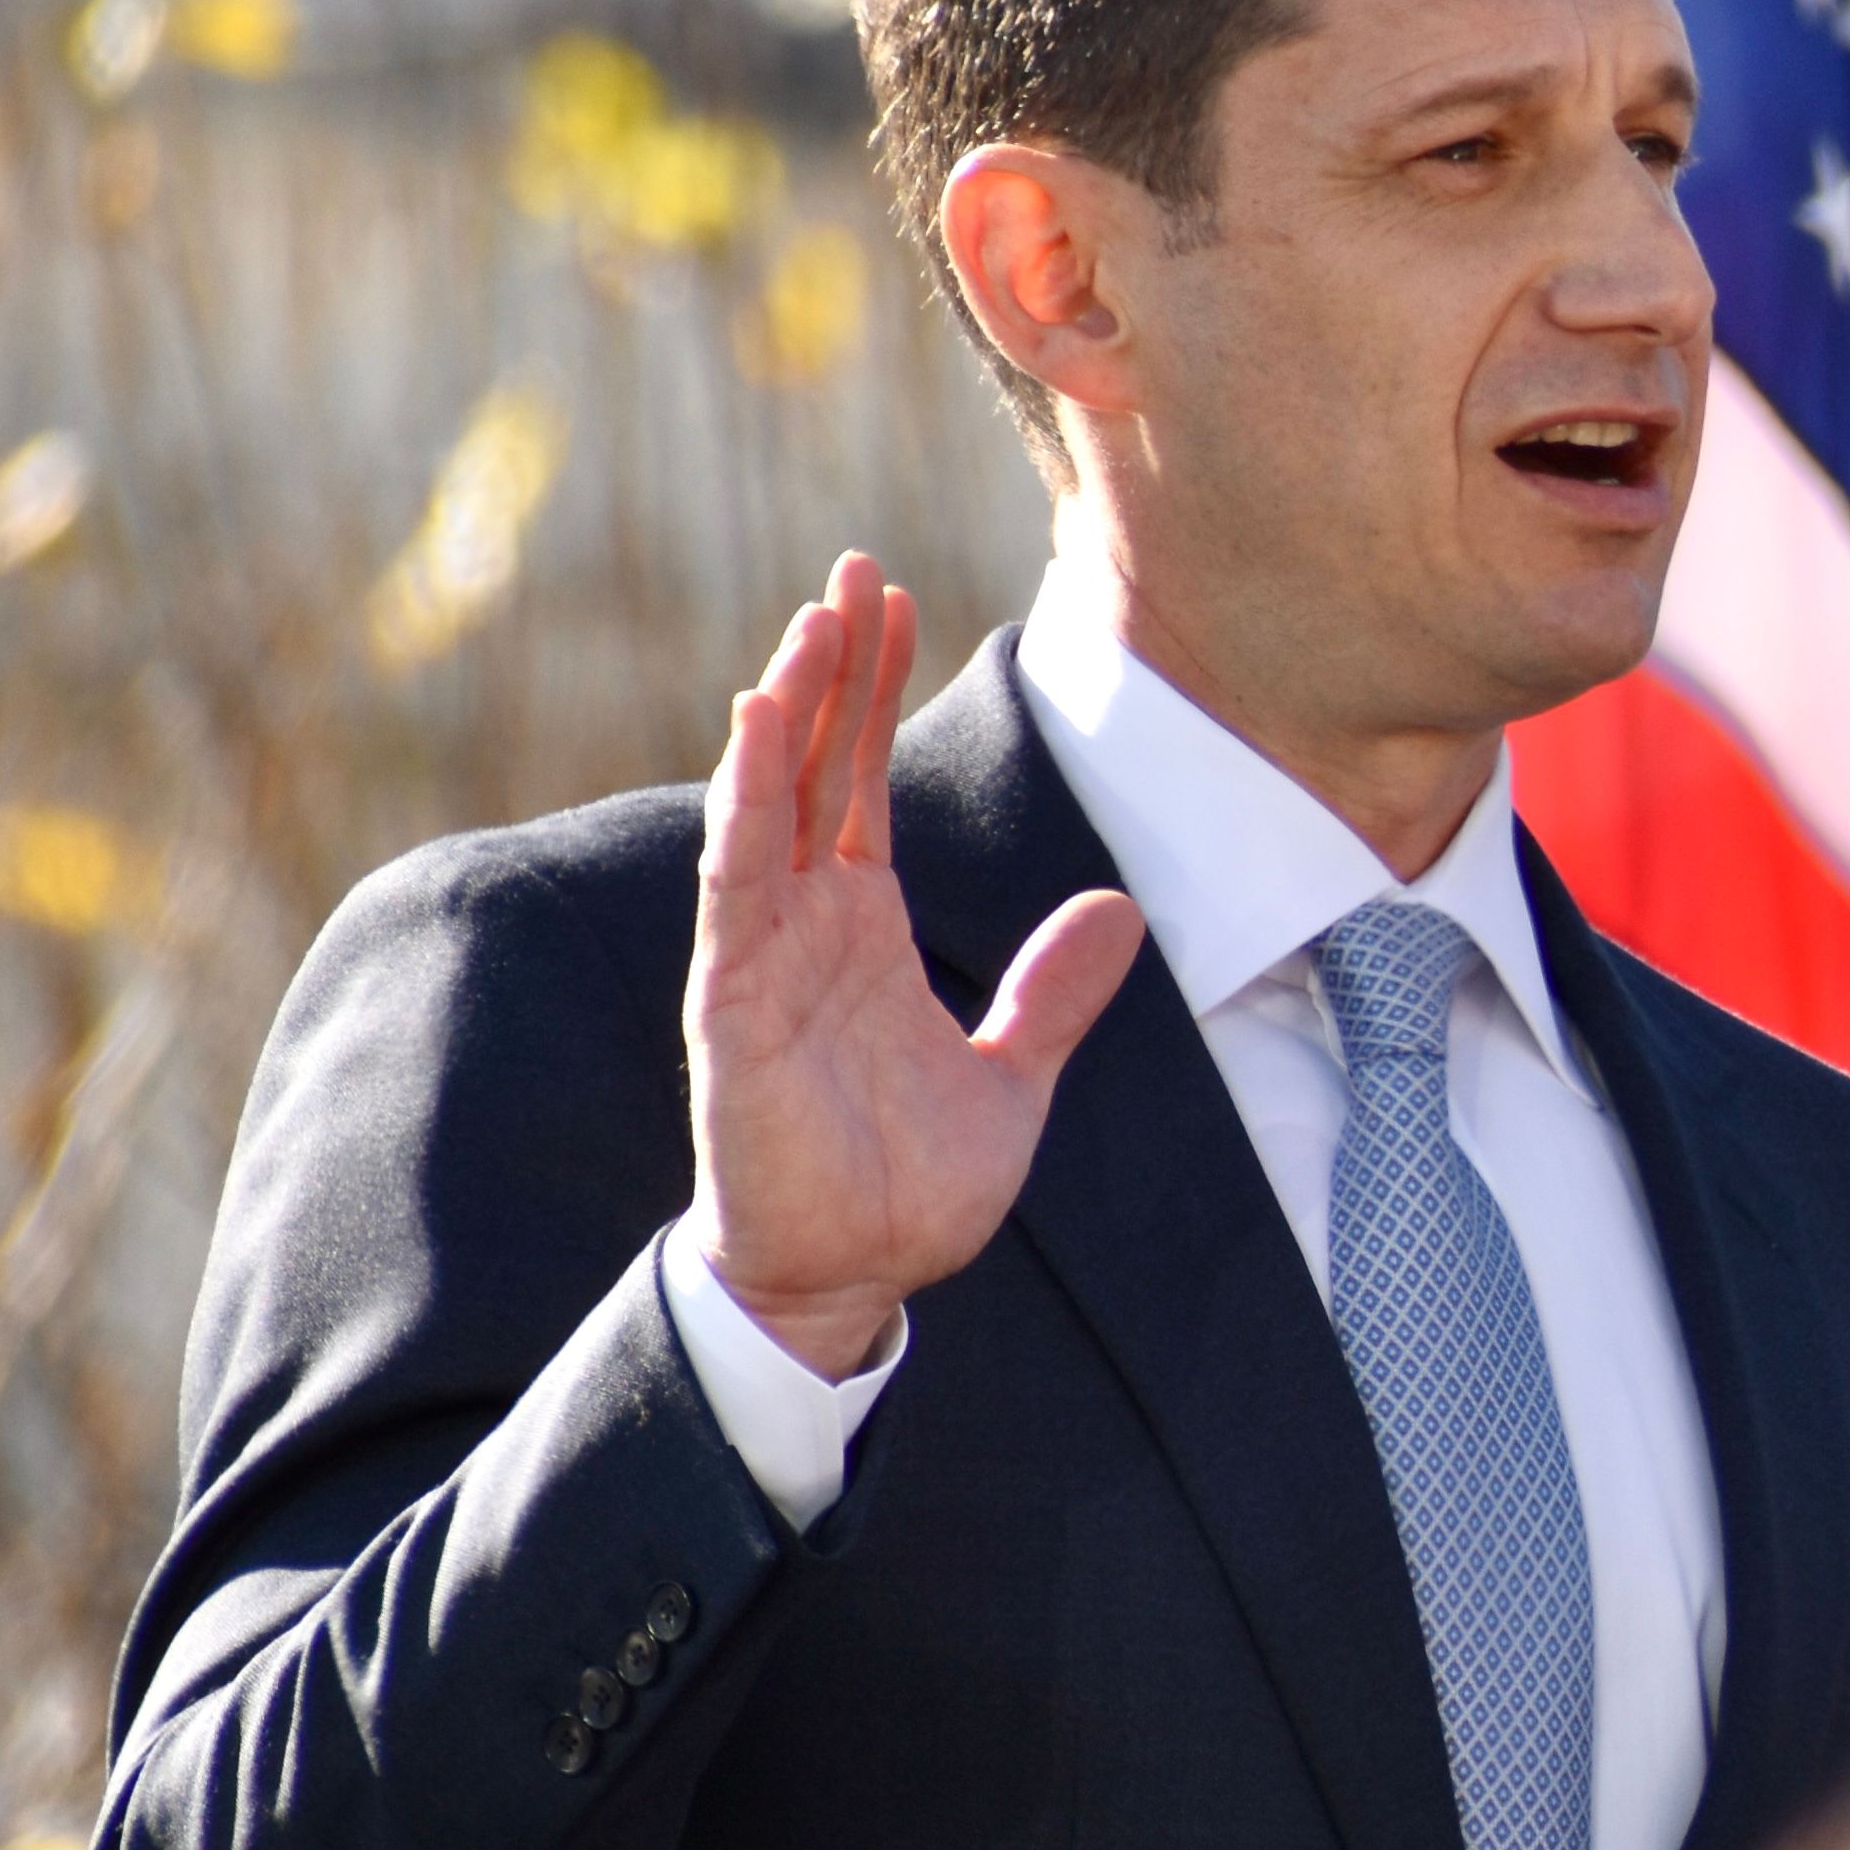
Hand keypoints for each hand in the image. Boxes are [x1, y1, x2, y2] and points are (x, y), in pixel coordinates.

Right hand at [686, 554, 1144, 1376]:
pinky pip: (736, 887)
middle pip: (813, 768)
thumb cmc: (907, 1187)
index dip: (877, 693)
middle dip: (833, 670)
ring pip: (767, 807)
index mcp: (862, 927)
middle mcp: (804, 925)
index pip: (863, 782)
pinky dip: (745, 809)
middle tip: (854, 569)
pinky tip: (755, 734)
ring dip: (787, 715)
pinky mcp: (732, 1005)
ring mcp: (761, 959)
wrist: (851, 1280)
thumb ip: (1053, 993)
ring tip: (813, 625)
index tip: (897, 599)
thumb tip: (1117, 910)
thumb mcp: (1013, 1076)